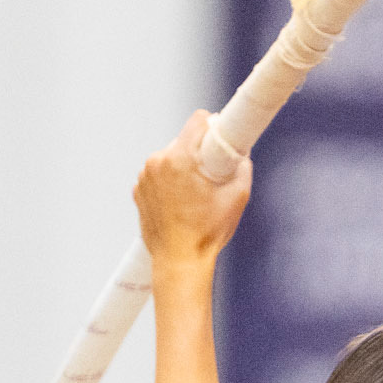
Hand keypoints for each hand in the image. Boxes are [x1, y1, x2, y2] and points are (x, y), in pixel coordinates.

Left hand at [134, 111, 252, 265]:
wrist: (180, 261)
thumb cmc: (206, 233)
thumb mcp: (237, 196)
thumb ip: (243, 166)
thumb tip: (241, 152)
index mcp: (179, 159)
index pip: (198, 120)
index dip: (213, 126)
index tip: (219, 141)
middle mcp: (157, 162)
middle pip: (183, 140)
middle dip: (198, 153)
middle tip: (210, 177)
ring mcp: (144, 177)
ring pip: (169, 158)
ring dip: (182, 168)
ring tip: (194, 195)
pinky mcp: (138, 190)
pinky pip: (158, 175)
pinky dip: (169, 183)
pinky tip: (180, 203)